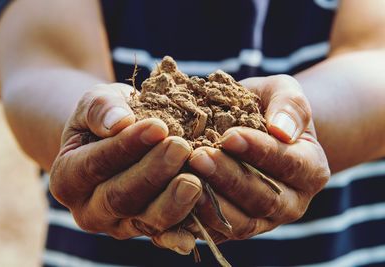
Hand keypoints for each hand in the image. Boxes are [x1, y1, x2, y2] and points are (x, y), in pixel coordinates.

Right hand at [50, 83, 201, 254]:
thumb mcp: (96, 103)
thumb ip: (100, 109)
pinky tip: (194, 229)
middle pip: (120, 197)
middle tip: (181, 147)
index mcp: (66, 178)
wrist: (115, 140)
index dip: (126, 146)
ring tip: (194, 181)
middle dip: (153, 173)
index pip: (96, 164)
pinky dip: (178, 234)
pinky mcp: (143, 230)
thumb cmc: (106, 119)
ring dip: (171, 203)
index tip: (157, 126)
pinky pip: (162, 235)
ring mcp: (116, 225)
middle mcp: (88, 209)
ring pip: (143, 220)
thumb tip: (118, 122)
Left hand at [188, 75, 329, 242]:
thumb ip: (290, 106)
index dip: (259, 151)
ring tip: (185, 179)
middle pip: (264, 198)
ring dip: (213, 202)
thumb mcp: (283, 93)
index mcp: (311, 170)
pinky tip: (177, 203)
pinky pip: (220, 233)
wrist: (254, 129)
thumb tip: (282, 129)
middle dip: (230, 178)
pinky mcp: (238, 228)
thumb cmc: (267, 108)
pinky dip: (199, 222)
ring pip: (242, 222)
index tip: (230, 136)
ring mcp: (265, 221)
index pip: (288, 164)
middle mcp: (292, 202)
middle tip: (199, 157)